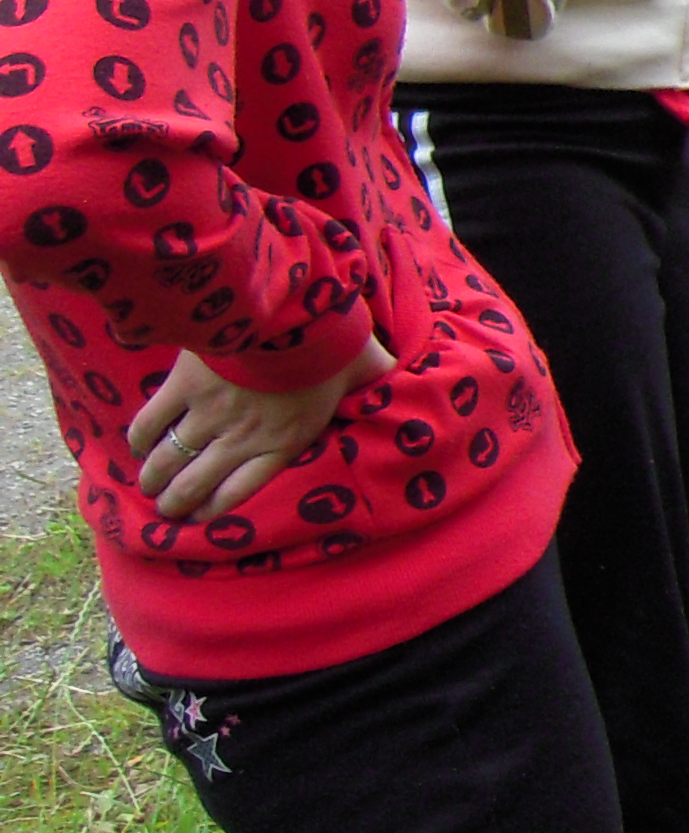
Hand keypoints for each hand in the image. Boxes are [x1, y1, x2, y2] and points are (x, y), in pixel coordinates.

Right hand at [126, 339, 392, 521]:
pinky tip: (138, 448)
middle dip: (177, 504)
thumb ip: (378, 379)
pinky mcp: (183, 388)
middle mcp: (243, 438)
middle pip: (196, 486)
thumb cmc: (331, 342)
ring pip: (169, 462)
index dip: (217, 512)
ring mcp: (209, 415)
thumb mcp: (364, 367)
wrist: (284, 313)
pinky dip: (140, 440)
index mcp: (284, 442)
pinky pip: (150, 425)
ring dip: (155, 479)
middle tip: (168, 510)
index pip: (243, 492)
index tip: (202, 519)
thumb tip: (407, 377)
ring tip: (150, 488)